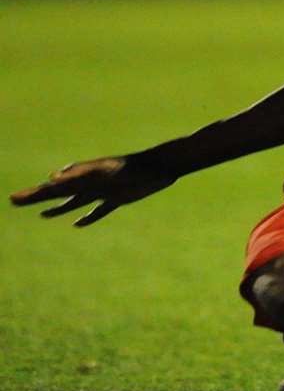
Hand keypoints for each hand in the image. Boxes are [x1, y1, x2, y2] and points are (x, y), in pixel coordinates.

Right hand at [10, 156, 177, 225]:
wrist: (162, 165)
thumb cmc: (132, 168)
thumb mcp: (103, 172)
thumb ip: (79, 174)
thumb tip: (52, 177)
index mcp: (83, 175)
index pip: (52, 187)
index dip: (33, 194)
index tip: (13, 199)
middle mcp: (90, 182)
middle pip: (58, 193)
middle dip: (37, 198)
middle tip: (14, 201)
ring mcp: (103, 190)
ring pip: (75, 201)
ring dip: (58, 208)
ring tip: (42, 215)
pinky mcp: (119, 198)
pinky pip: (99, 210)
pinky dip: (88, 217)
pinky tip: (77, 224)